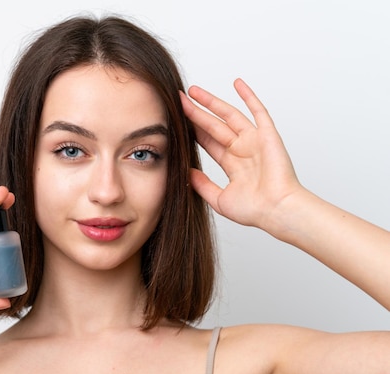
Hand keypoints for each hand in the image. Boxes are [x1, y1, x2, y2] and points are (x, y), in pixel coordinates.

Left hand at [180, 79, 303, 231]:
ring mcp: (254, 141)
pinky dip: (248, 96)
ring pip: (229, 115)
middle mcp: (243, 149)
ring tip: (193, 91)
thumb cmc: (255, 210)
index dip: (192, 130)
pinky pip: (258, 111)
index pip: (207, 142)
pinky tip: (236, 83)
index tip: (176, 120)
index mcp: (233, 164)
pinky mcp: (267, 135)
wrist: (277, 210)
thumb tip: (186, 173)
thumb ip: (202, 185)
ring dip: (212, 102)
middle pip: (213, 126)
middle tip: (178, 99)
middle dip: (195, 112)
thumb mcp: (219, 199)